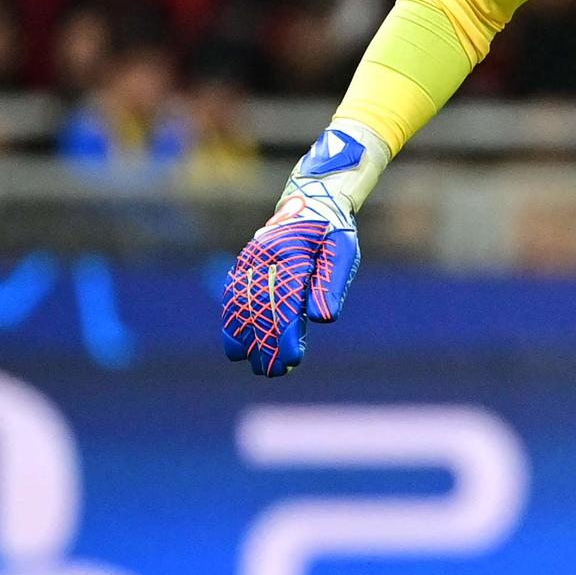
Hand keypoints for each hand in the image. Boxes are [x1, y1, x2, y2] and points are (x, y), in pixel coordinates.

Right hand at [220, 127, 377, 376]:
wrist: (310, 201)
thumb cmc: (331, 232)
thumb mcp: (342, 252)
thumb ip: (331, 284)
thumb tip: (322, 319)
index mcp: (291, 253)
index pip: (288, 300)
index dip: (288, 332)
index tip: (293, 359)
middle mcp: (264, 257)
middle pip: (262, 307)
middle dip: (267, 342)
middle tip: (274, 372)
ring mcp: (250, 261)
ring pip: (243, 304)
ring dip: (246, 337)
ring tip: (254, 366)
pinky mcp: (244, 266)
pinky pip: (234, 297)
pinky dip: (233, 322)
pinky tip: (235, 347)